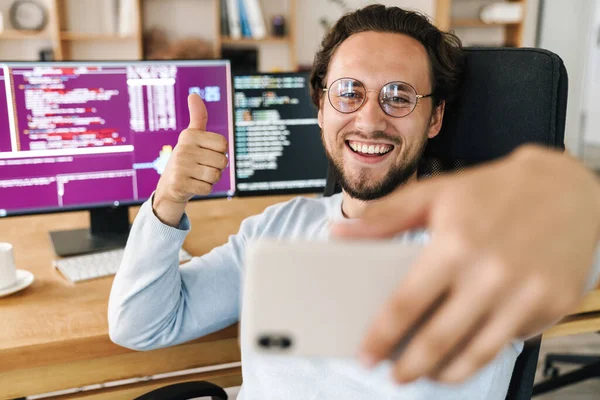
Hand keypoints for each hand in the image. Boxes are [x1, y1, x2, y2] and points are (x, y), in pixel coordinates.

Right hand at [154, 94, 228, 225]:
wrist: (169, 186)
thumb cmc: (186, 159)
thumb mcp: (191, 137)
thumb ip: (198, 117)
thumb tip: (193, 95)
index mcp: (189, 135)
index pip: (223, 144)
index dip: (219, 152)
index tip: (206, 153)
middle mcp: (183, 149)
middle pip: (222, 161)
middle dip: (216, 167)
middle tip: (201, 167)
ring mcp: (180, 166)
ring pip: (216, 175)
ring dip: (211, 179)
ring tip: (198, 176)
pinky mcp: (180, 184)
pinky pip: (208, 188)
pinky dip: (204, 189)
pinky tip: (193, 185)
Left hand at [331, 145, 599, 383]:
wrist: (565, 185)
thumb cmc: (493, 190)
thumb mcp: (434, 193)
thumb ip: (384, 218)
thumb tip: (339, 233)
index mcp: (455, 245)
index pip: (406, 304)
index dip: (381, 337)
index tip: (366, 355)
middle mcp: (492, 273)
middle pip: (440, 339)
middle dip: (411, 367)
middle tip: (395, 375)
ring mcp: (528, 292)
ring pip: (479, 352)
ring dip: (448, 371)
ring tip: (429, 373)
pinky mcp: (554, 303)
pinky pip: (513, 339)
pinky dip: (488, 348)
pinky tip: (470, 344)